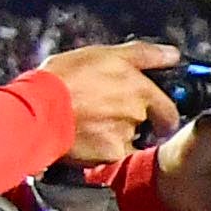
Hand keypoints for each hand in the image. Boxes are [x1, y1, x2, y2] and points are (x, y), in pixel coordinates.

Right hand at [36, 41, 182, 162]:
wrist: (36, 110)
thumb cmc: (64, 77)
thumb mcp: (103, 54)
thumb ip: (144, 55)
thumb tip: (174, 54)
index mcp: (140, 89)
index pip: (169, 108)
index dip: (162, 113)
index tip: (155, 114)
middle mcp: (137, 114)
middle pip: (148, 125)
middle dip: (136, 123)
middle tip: (109, 115)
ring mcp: (124, 136)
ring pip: (129, 139)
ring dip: (116, 134)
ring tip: (89, 123)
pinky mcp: (109, 155)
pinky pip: (113, 156)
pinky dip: (103, 150)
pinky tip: (85, 138)